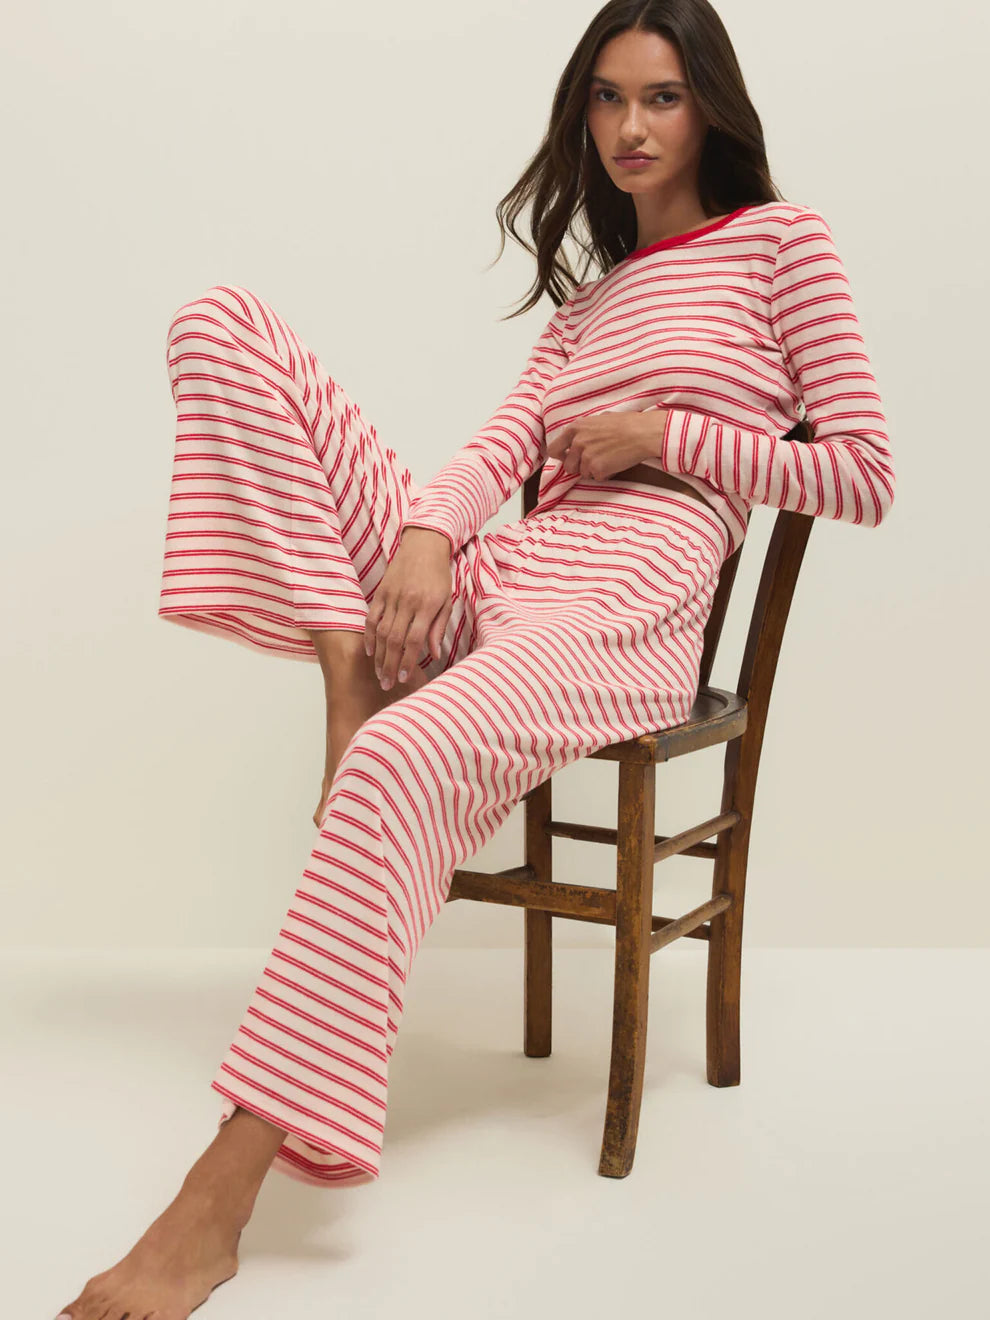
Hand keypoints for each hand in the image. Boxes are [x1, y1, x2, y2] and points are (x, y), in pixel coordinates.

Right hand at [364, 527, 453, 690]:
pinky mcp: (380, 593)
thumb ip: (438, 628)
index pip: (414, 640)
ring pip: (382, 632)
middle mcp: (407, 602)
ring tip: (379, 674)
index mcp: (426, 606)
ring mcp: (391, 597)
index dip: (408, 662)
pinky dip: (370, 636)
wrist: (423, 545)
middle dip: (390, 665)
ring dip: (379, 656)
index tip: (405, 679)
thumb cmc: (438, 575)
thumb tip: (435, 654)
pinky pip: (372, 618)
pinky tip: (370, 652)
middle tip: (387, 684)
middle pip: (395, 641)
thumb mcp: (446, 601)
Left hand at [545, 407, 668, 479]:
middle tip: (594, 461)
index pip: (554, 449)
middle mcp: (577, 442)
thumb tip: (578, 438)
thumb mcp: (599, 419)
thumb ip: (584, 430)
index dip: (562, 456)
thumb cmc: (626, 423)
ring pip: (583, 473)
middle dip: (580, 467)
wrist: (642, 432)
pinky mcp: (597, 469)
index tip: (569, 458)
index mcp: (575, 428)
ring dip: (594, 470)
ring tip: (609, 459)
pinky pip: (597, 478)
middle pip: (568, 466)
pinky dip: (606, 474)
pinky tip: (616, 463)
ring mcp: (586, 456)